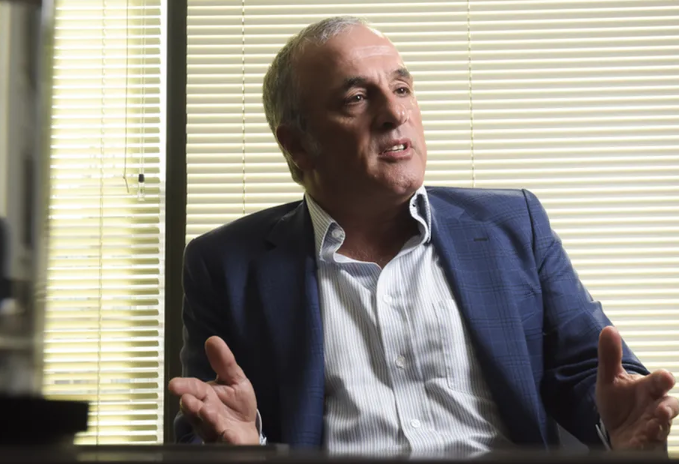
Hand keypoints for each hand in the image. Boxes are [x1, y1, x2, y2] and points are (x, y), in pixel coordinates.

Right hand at [169, 336, 258, 443]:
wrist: (246, 432)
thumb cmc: (236, 406)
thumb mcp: (234, 380)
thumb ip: (224, 363)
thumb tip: (212, 339)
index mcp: (205, 397)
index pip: (193, 389)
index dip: (185, 387)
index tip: (174, 385)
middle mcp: (205, 415)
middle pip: (195, 411)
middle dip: (191, 406)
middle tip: (187, 400)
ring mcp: (214, 431)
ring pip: (207, 427)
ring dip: (207, 420)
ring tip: (207, 413)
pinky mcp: (226, 444)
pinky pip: (225, 443)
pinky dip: (226, 439)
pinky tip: (229, 435)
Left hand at [596, 326, 678, 449]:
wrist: (617, 431)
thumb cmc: (620, 403)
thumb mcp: (610, 379)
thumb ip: (610, 356)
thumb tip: (608, 329)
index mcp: (649, 389)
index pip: (660, 382)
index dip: (663, 380)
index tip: (665, 377)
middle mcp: (656, 408)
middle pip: (669, 406)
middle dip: (668, 407)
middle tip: (663, 409)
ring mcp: (655, 427)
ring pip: (663, 427)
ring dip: (659, 427)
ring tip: (653, 425)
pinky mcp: (648, 444)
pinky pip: (650, 445)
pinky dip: (645, 443)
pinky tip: (639, 441)